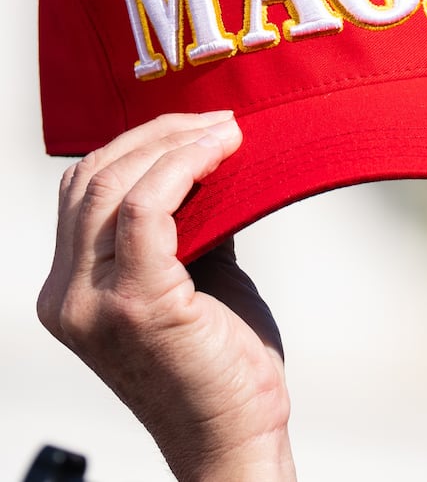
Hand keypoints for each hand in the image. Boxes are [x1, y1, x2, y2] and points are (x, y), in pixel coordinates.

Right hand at [37, 112, 296, 481]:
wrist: (233, 436)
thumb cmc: (222, 364)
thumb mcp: (196, 282)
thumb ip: (189, 229)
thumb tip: (210, 166)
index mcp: (69, 289)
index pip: (83, 192)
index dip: (138, 146)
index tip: (199, 125)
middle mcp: (66, 295)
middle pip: (92, 180)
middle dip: (158, 135)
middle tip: (217, 119)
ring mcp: (93, 302)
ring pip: (114, 187)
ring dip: (176, 145)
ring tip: (226, 130)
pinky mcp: (136, 305)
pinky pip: (146, 212)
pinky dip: (184, 170)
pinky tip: (222, 154)